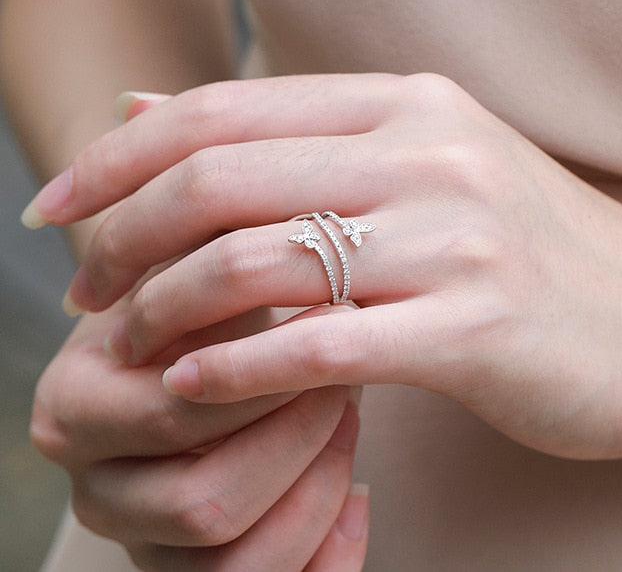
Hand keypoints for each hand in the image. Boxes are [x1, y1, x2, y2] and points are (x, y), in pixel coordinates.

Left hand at [26, 74, 621, 458]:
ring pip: (261, 262)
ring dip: (167, 308)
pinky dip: (239, 368)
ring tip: (127, 343)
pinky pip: (323, 345)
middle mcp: (426, 154)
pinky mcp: (475, 329)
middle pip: (222, 180)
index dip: (118, 158)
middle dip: (124, 237)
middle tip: (84, 290)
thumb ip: (284, 143)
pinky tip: (191, 386)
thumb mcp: (407, 169)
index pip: (222, 112)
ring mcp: (456, 239)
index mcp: (402, 106)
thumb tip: (147, 111)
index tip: (56, 207)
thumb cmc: (514, 251)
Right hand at [31, 301, 366, 569]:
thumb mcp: (190, 279)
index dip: (267, 384)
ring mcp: (143, 542)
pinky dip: (326, 552)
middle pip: (205, 504)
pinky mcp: (193, 569)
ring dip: (317, 495)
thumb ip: (217, 275)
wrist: (180, 354)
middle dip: (298, 443)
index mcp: (74, 412)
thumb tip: (301, 269)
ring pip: (237, 564)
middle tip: (345, 387)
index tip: (330, 333)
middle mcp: (96, 491)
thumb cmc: (191, 313)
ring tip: (349, 428)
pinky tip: (357, 497)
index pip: (178, 417)